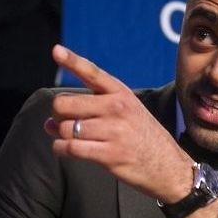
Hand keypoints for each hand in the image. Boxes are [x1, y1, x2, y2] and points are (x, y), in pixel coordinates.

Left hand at [45, 44, 191, 203]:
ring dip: (61, 135)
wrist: (169, 166)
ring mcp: (114, 131)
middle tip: (68, 123)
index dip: (71, 61)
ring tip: (70, 139)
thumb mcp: (128, 112)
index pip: (92, 73)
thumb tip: (48, 122)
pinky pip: (70, 148)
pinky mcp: (110, 154)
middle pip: (64, 104)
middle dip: (59, 115)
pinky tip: (66, 149)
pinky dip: (61, 149)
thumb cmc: (144, 138)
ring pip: (65, 128)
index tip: (56, 51)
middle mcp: (117, 108)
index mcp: (121, 94)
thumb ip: (91, 111)